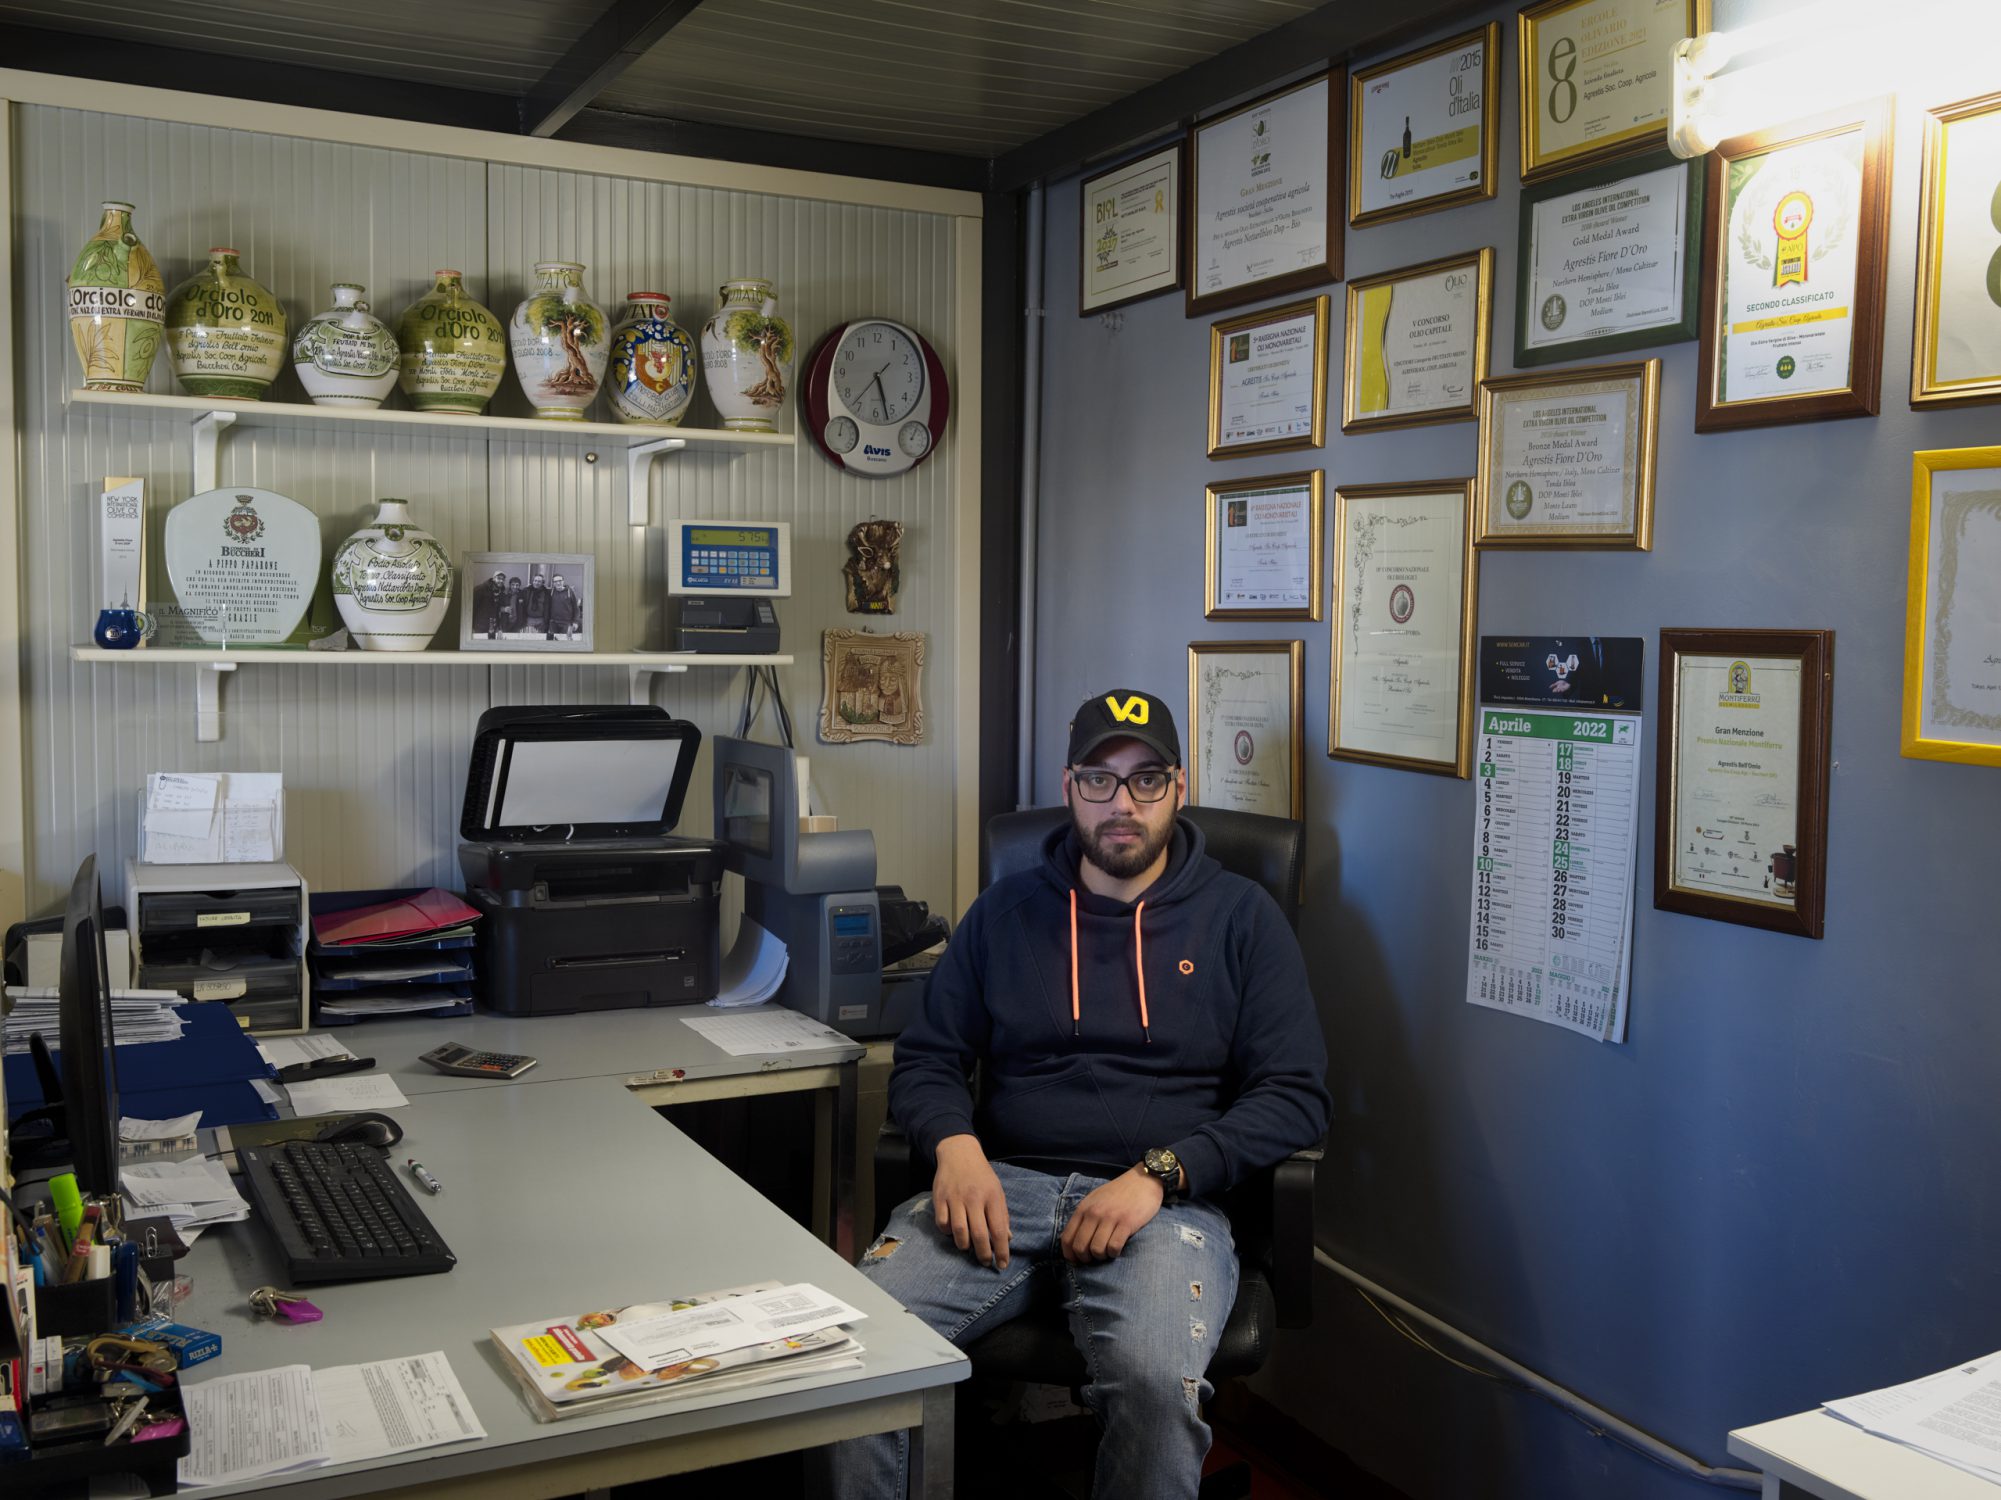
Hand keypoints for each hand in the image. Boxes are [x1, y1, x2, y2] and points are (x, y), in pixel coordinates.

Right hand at [931, 1134, 1010, 1268]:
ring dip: (964, 1245)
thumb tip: (1007, 1239)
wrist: (959, 1153)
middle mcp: (974, 1198)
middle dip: (983, 1254)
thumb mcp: (997, 1191)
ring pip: (959, 1232)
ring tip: (968, 1246)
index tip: (1002, 1264)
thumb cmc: (981, 1176)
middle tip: (985, 1262)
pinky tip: (953, 1231)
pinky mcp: (939, 1198)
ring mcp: (955, 1198)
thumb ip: (1002, 1215)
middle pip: (979, 1235)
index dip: (1001, 1251)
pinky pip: (942, 1224)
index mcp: (992, 1196)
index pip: (998, 1230)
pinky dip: (948, 1232)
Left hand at [1059, 1169, 1164, 1263]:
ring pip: (1097, 1250)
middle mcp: (1094, 1213)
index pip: (1067, 1238)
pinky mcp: (1126, 1223)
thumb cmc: (1118, 1192)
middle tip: (1094, 1258)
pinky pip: (1114, 1247)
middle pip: (1080, 1247)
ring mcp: (1110, 1218)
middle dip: (1085, 1259)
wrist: (1143, 1180)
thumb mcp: (1095, 1199)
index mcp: (1083, 1208)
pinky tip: (1118, 1248)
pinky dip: (1114, 1253)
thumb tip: (1074, 1241)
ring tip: (1107, 1251)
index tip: (1076, 1261)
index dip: (1069, 1255)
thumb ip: (1084, 1216)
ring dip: (1102, 1256)